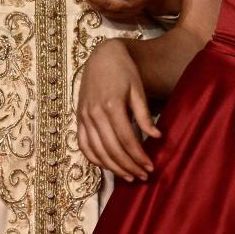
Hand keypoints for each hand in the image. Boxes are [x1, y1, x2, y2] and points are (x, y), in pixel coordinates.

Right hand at [75, 38, 158, 180]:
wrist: (102, 56)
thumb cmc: (124, 71)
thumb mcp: (138, 89)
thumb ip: (145, 115)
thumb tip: (156, 137)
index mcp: (111, 105)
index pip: (126, 140)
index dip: (138, 156)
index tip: (150, 167)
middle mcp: (95, 114)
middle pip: (112, 149)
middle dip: (128, 166)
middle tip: (142, 177)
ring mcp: (84, 117)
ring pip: (97, 151)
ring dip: (113, 167)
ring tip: (128, 177)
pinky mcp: (78, 118)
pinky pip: (83, 145)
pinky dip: (94, 159)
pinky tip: (107, 166)